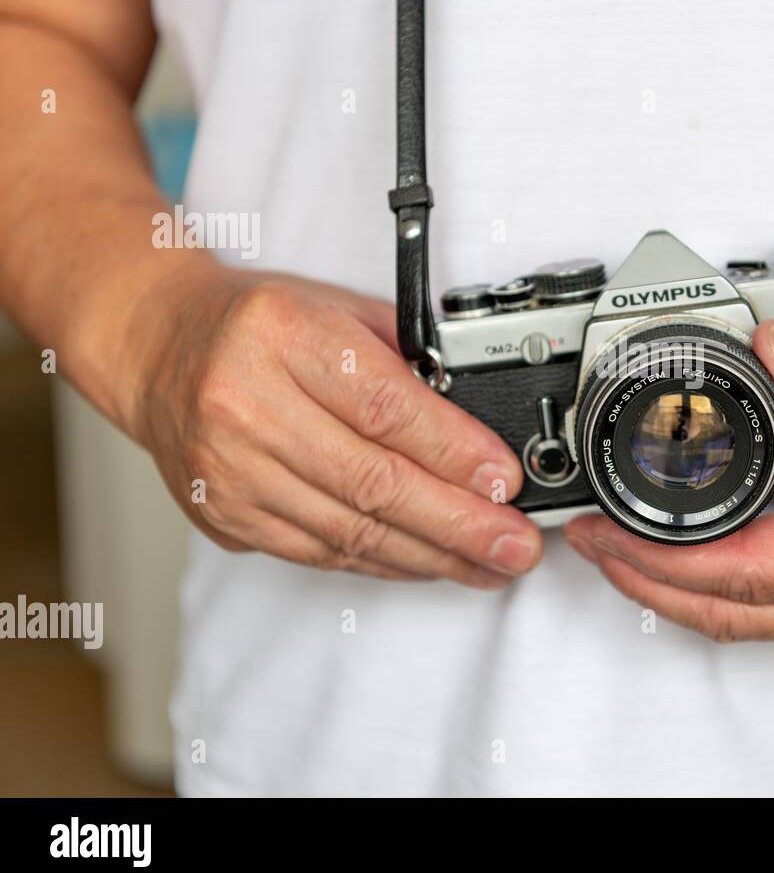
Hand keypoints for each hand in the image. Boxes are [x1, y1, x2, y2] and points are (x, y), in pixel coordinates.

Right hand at [129, 269, 541, 585]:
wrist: (157, 346)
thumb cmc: (258, 324)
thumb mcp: (338, 309)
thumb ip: (408, 358)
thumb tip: (483, 429)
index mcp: (282, 336)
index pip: (385, 408)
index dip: (455, 452)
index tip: (506, 479)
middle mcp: (245, 405)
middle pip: (372, 482)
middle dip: (460, 522)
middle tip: (516, 544)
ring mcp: (228, 470)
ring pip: (350, 530)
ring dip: (432, 555)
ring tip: (489, 563)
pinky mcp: (224, 516)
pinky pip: (321, 552)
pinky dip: (385, 561)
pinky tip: (428, 562)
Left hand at [564, 320, 773, 648]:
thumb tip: (769, 348)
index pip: (748, 571)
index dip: (663, 558)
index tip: (607, 532)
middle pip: (735, 614)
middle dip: (650, 586)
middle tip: (593, 546)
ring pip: (755, 624)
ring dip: (683, 593)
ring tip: (629, 551)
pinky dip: (729, 594)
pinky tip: (702, 563)